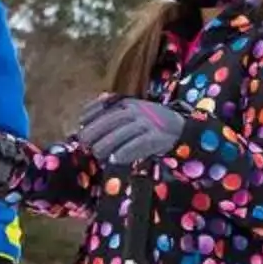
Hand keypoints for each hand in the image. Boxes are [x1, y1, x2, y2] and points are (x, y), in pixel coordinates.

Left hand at [73, 95, 191, 169]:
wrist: (183, 130)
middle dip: (95, 132)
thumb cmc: (152, 125)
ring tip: (98, 154)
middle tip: (85, 144)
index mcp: (129, 103)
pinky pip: (138, 144)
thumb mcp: (134, 114)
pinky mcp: (157, 136)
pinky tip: (115, 159)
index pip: (105, 105)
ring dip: (107, 144)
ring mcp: (148, 123)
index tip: (80, 124)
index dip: (91, 114)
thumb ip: (114, 117)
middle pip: (111, 120)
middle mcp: (138, 110)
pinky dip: (125, 152)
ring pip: (122, 133)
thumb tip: (86, 125)